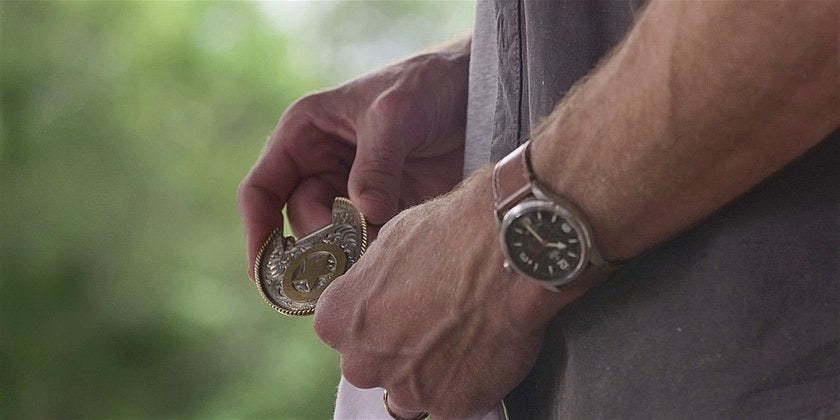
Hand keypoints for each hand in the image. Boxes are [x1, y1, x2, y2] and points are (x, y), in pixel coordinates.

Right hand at [237, 38, 469, 276]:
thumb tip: (364, 215)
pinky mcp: (387, 209)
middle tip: (358, 249)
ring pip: (335, 239)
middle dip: (323, 242)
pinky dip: (378, 253)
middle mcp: (321, 166)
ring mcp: (354, 191)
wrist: (478, 91)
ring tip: (384, 247)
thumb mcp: (396, 116)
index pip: (262, 190)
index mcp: (304, 135)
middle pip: (301, 223)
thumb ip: (376, 165)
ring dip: (353, 251)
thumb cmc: (426, 84)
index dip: (258, 233)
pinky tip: (398, 251)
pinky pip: (370, 243)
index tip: (266, 275)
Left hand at [313, 168, 592, 417]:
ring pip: (410, 392)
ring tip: (461, 338)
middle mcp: (361, 362)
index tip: (398, 308)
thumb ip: (371, 282)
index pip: (343, 332)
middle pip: (372, 367)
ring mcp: (406, 388)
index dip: (374, 319)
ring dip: (428, 374)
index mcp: (336, 320)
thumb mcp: (389, 241)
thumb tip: (379, 289)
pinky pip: (453, 404)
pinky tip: (482, 351)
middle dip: (397, 351)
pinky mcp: (451, 405)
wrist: (507, 250)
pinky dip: (466, 386)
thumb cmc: (450, 233)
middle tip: (432, 323)